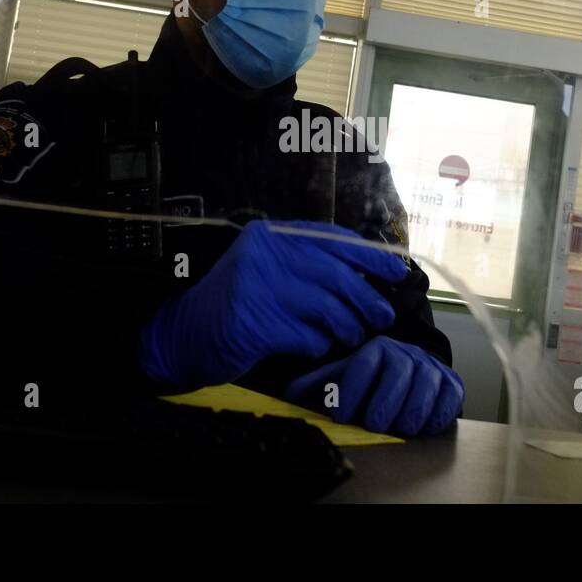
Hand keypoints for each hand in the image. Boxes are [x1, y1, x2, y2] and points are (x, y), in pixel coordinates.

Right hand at [139, 220, 407, 388]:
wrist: (183, 333)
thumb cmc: (237, 302)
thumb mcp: (268, 269)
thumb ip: (308, 263)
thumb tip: (370, 272)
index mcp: (271, 235)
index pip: (333, 239)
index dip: (371, 256)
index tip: (397, 272)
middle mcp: (264, 254)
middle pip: (336, 275)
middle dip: (367, 300)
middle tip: (382, 317)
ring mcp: (257, 288)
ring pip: (327, 308)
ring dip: (348, 327)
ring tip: (351, 335)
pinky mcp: (254, 325)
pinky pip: (307, 337)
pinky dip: (318, 345)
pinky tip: (314, 346)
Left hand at [284, 337, 463, 436]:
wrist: (413, 370)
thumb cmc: (373, 377)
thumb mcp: (344, 376)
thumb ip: (319, 384)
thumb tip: (289, 395)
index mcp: (376, 349)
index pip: (363, 365)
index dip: (351, 391)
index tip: (341, 415)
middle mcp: (406, 354)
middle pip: (397, 375)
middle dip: (384, 403)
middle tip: (374, 425)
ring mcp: (431, 367)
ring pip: (426, 386)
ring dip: (412, 412)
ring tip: (400, 429)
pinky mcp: (452, 383)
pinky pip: (449, 396)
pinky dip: (438, 413)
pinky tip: (424, 425)